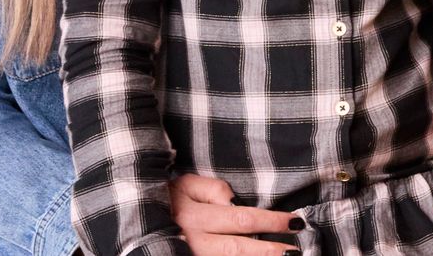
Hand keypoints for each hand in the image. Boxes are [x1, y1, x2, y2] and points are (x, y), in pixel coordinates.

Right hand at [169, 173, 304, 254]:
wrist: (138, 216)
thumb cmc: (170, 197)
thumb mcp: (188, 184)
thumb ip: (214, 190)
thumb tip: (237, 201)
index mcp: (195, 217)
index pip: (241, 219)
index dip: (269, 221)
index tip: (294, 221)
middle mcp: (193, 241)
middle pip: (237, 249)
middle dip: (268, 251)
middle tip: (295, 251)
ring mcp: (192, 255)